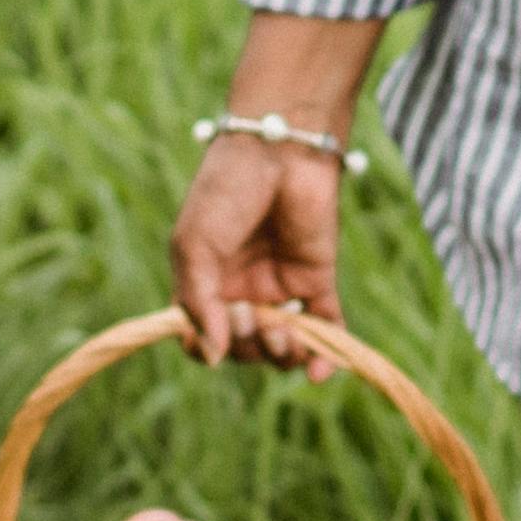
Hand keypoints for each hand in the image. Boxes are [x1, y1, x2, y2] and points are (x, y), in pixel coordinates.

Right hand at [167, 130, 343, 363]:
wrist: (280, 148)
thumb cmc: (227, 190)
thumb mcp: (194, 245)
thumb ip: (199, 302)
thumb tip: (213, 358)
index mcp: (205, 283)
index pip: (201, 338)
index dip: (204, 349)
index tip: (209, 341)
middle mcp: (241, 291)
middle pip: (243, 349)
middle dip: (246, 345)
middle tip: (250, 312)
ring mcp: (280, 287)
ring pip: (282, 347)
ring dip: (282, 354)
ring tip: (283, 333)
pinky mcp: (317, 280)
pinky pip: (325, 332)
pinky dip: (325, 357)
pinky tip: (320, 372)